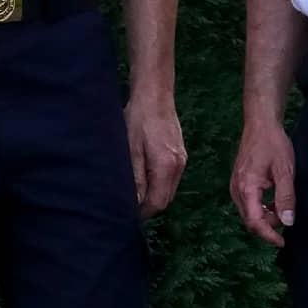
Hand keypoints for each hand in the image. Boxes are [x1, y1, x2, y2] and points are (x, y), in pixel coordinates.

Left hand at [125, 91, 186, 219]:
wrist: (154, 95)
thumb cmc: (138, 120)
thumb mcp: (130, 150)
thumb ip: (135, 179)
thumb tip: (134, 203)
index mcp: (166, 167)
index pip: (158, 203)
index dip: (142, 212)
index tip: (126, 212)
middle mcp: (178, 166)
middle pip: (166, 198)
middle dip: (148, 205)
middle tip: (127, 202)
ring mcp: (182, 159)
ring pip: (168, 189)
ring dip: (153, 193)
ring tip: (133, 188)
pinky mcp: (180, 153)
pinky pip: (170, 177)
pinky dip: (158, 182)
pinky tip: (144, 174)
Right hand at [230, 118, 295, 246]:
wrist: (260, 124)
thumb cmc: (273, 144)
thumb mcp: (285, 170)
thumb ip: (286, 197)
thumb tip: (287, 222)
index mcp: (246, 187)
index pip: (254, 221)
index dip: (268, 235)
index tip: (283, 242)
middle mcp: (236, 189)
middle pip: (249, 220)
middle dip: (268, 226)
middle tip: (287, 217)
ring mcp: (235, 186)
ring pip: (248, 213)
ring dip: (265, 217)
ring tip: (283, 207)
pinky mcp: (238, 183)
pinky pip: (248, 204)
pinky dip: (261, 209)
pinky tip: (274, 201)